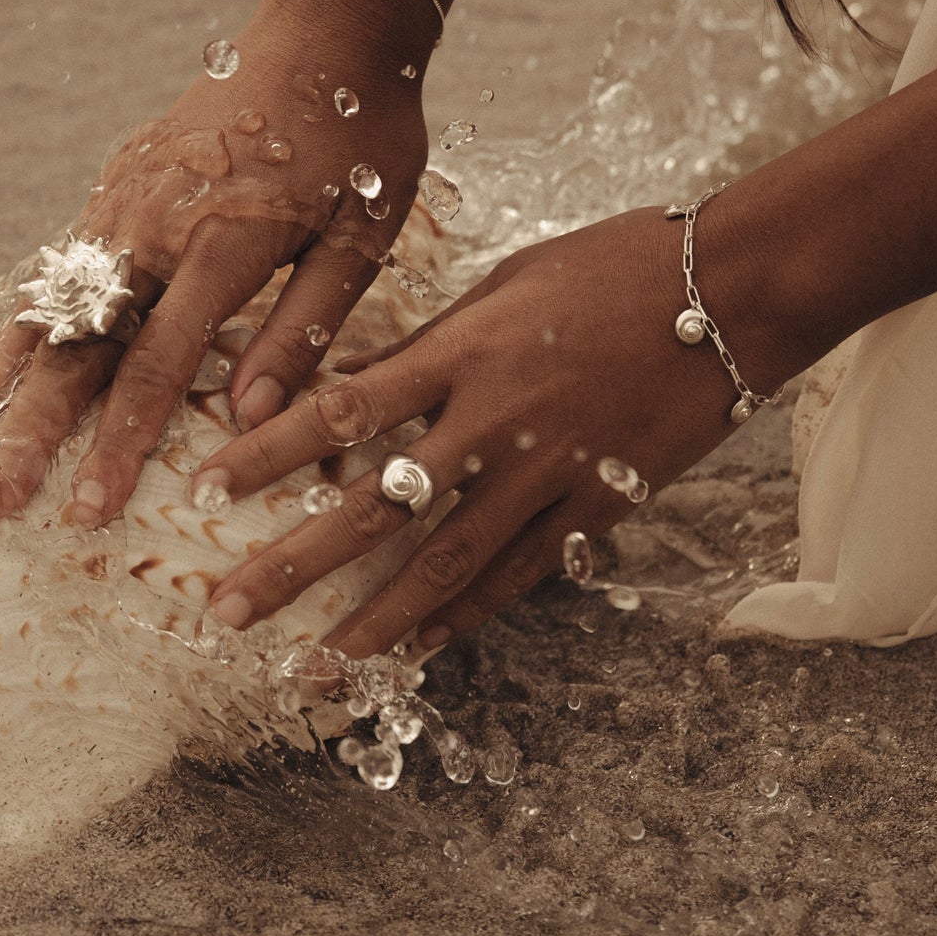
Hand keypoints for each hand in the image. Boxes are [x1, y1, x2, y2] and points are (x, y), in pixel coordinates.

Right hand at [0, 0, 428, 528]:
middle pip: (77, 349)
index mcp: (218, 247)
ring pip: (49, 308)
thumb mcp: (360, 238)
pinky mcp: (115, 187)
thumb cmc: (360, 139)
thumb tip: (246, 416)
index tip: (89, 511)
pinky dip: (19, 323)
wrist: (328, 31)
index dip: (119, 446)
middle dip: (33, 435)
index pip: (153, 368)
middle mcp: (152, 227)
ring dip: (7, 386)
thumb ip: (301, 328)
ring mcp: (123, 203)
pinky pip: (56, 268)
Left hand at [192, 206, 787, 658]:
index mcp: (464, 350)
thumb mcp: (504, 284)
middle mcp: (495, 420)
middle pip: (375, 508)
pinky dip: (463, 619)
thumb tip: (352, 387)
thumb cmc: (613, 266)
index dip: (269, 451)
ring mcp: (548, 473)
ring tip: (315, 669)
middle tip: (227, 611)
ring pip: (444, 565)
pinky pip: (518, 576)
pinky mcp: (597, 506)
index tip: (204, 483)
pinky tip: (417, 652)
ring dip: (372, 623)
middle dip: (295, 564)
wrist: (731, 292)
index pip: (342, 408)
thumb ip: (430, 343)